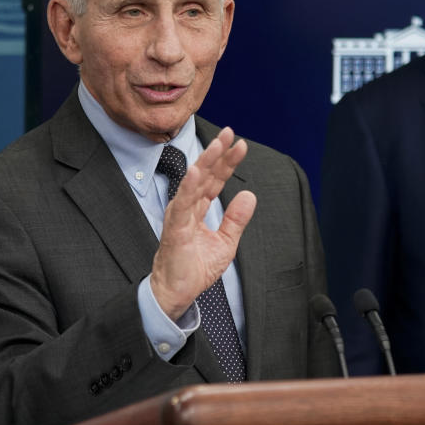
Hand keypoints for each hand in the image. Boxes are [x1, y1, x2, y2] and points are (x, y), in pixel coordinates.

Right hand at [150, 127, 256, 319]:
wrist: (178, 292)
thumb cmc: (195, 268)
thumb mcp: (226, 243)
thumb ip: (236, 219)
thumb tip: (249, 195)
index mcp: (199, 209)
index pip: (215, 180)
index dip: (228, 162)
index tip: (240, 144)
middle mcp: (188, 207)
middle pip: (205, 175)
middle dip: (217, 153)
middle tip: (229, 132)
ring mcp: (180, 215)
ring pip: (193, 183)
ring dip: (205, 163)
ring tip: (217, 145)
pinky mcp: (175, 228)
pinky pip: (182, 204)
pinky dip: (189, 186)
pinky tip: (197, 171)